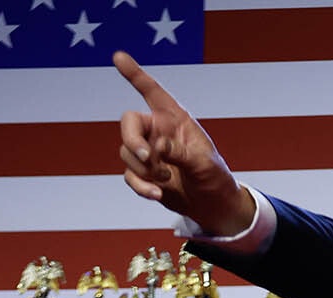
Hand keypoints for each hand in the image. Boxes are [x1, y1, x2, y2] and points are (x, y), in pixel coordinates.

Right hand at [114, 51, 255, 234]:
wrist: (212, 205)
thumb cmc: (214, 178)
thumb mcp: (205, 164)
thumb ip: (181, 153)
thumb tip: (158, 147)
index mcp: (175, 119)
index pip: (152, 91)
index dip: (135, 74)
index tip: (118, 57)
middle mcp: (158, 131)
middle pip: (128, 123)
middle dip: (132, 139)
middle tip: (145, 156)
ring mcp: (148, 151)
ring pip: (126, 152)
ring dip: (144, 169)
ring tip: (166, 179)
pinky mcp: (142, 172)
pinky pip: (129, 175)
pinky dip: (141, 186)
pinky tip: (157, 194)